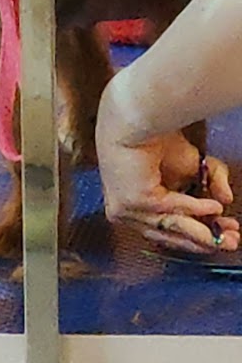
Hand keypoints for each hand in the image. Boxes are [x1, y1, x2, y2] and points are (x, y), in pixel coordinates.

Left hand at [96, 92, 238, 252]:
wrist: (133, 120)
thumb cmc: (152, 138)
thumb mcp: (191, 165)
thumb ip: (211, 181)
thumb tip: (226, 199)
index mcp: (140, 207)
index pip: (171, 229)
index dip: (200, 235)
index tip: (225, 234)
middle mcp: (132, 213)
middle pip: (173, 235)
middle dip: (205, 241)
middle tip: (231, 242)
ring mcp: (130, 210)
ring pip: (173, 228)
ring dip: (203, 234)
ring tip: (228, 236)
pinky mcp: (135, 201)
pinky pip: (172, 210)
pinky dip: (196, 209)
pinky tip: (215, 207)